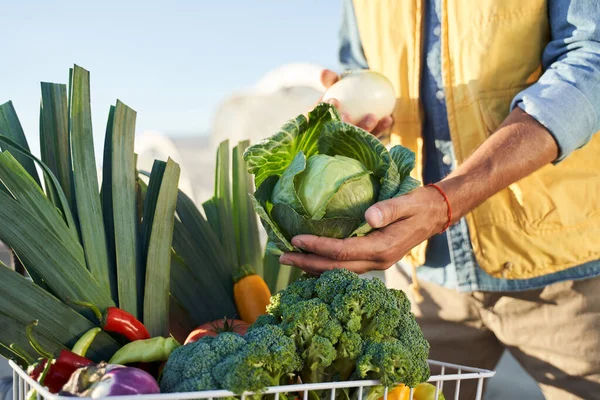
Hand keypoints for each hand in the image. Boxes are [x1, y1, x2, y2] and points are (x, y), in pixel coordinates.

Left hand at [278, 186, 448, 274]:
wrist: (436, 214)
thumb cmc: (420, 205)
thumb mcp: (407, 202)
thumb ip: (388, 209)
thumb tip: (368, 216)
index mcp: (382, 247)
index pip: (343, 252)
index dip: (318, 247)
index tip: (295, 240)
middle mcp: (378, 260)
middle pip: (336, 268)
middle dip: (307, 263)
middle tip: (281, 256)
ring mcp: (376, 262)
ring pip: (339, 272)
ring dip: (313, 267)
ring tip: (290, 260)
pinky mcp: (374, 259)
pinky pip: (345, 268)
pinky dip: (326, 266)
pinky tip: (312, 262)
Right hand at [317, 69, 393, 136]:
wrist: (351, 102)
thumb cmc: (337, 91)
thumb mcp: (331, 84)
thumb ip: (328, 79)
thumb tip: (326, 73)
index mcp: (316, 124)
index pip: (316, 120)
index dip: (324, 113)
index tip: (333, 101)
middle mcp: (330, 137)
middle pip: (335, 135)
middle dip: (340, 127)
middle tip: (347, 117)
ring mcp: (348, 143)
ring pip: (355, 139)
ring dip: (363, 129)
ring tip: (373, 117)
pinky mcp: (363, 145)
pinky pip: (371, 137)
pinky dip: (379, 128)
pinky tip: (388, 118)